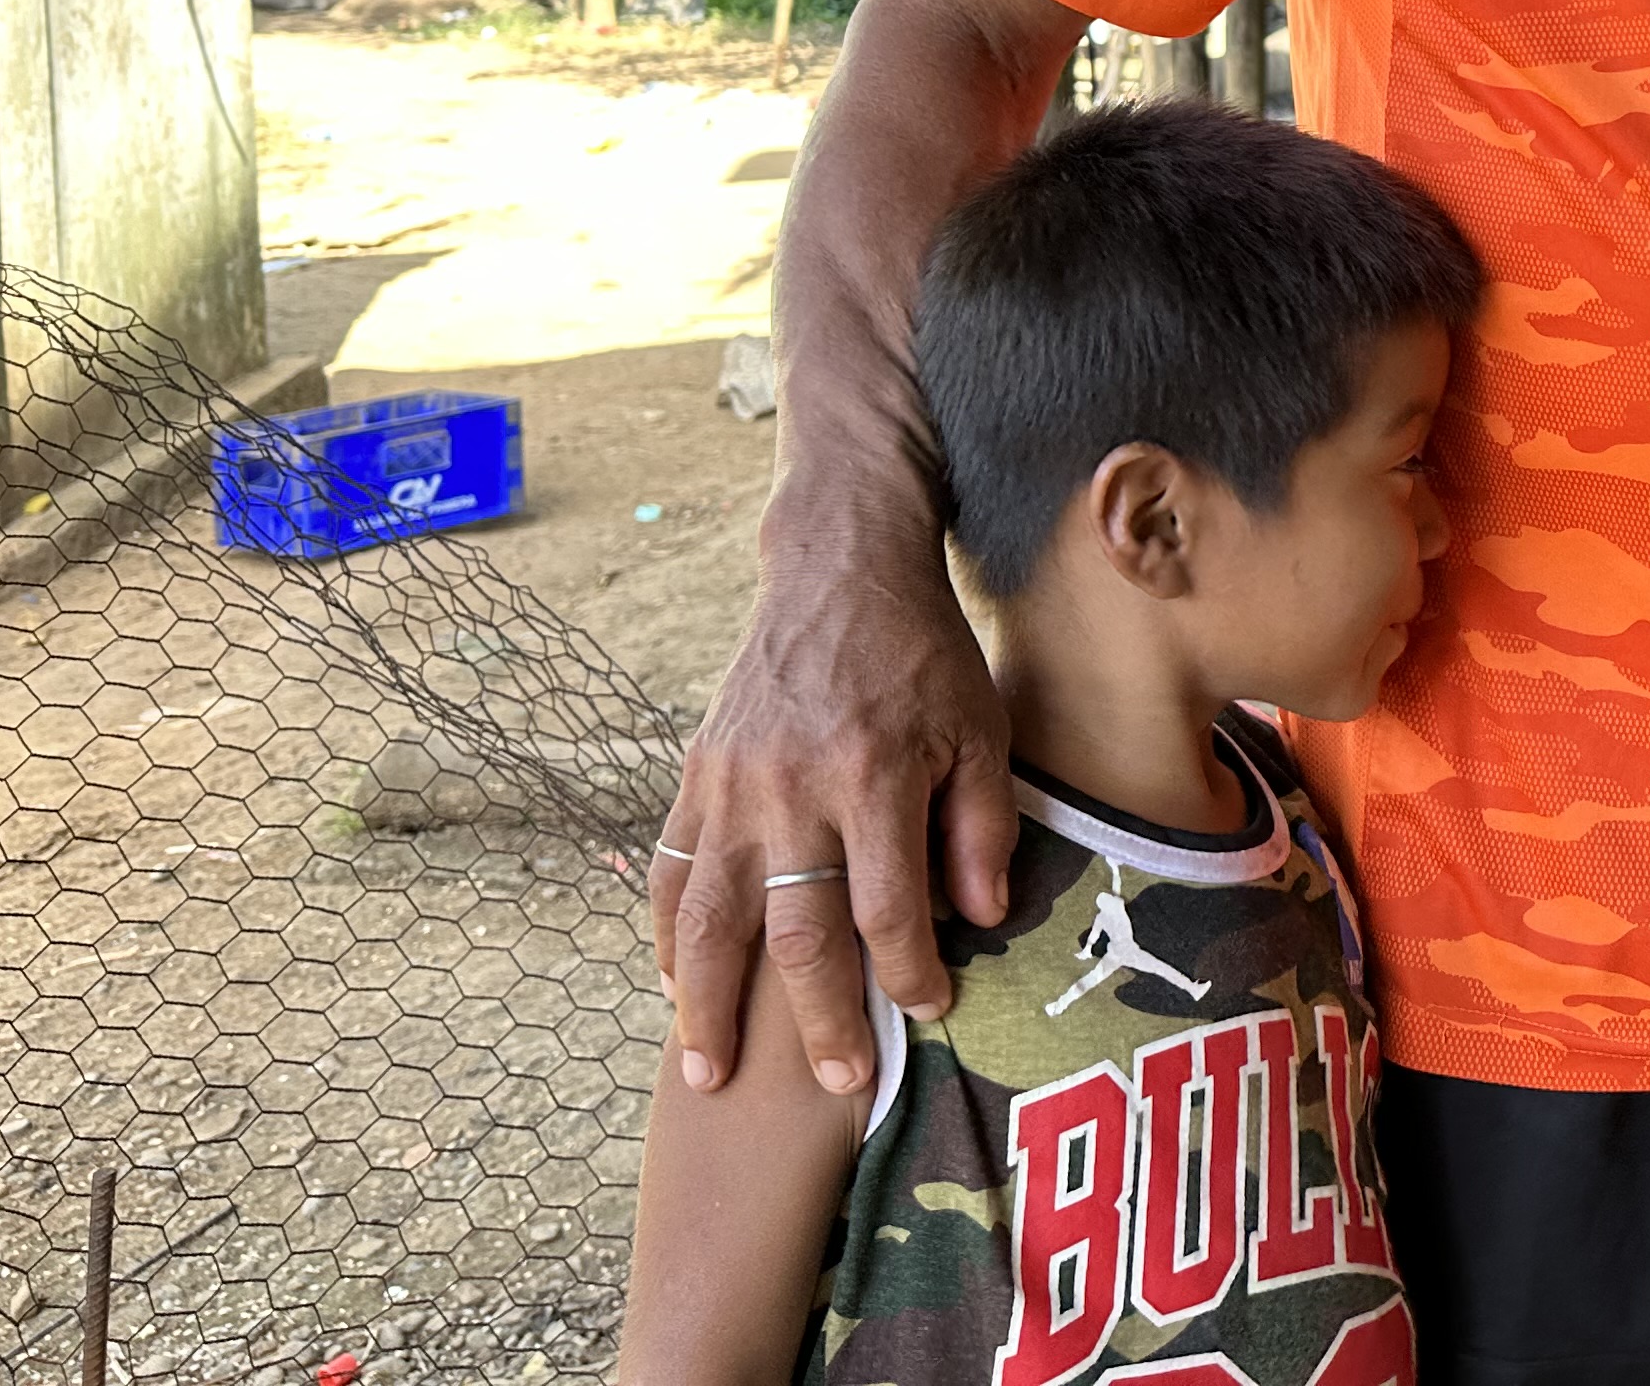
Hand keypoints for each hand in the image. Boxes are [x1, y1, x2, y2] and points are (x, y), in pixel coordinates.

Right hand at [654, 503, 1016, 1094]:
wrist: (838, 569)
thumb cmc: (923, 655)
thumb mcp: (980, 727)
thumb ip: (982, 824)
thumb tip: (979, 922)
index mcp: (874, 772)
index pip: (888, 906)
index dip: (908, 972)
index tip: (929, 1011)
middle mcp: (793, 786)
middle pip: (797, 931)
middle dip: (820, 1018)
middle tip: (839, 1080)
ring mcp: (733, 783)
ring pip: (710, 916)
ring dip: (709, 1004)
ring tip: (711, 1074)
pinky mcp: (696, 774)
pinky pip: (669, 870)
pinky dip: (667, 936)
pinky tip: (675, 988)